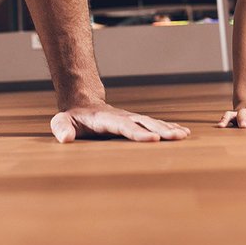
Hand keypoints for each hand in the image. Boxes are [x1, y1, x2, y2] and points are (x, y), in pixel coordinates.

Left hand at [50, 104, 190, 142]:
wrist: (82, 105)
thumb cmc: (72, 119)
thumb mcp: (62, 122)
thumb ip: (61, 128)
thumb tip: (65, 138)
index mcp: (105, 119)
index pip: (123, 126)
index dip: (138, 133)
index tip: (153, 139)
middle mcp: (122, 116)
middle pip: (143, 122)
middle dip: (160, 130)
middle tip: (177, 137)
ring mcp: (130, 118)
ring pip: (152, 122)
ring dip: (168, 129)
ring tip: (184, 135)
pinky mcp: (136, 122)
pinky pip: (155, 124)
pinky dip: (169, 127)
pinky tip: (183, 133)